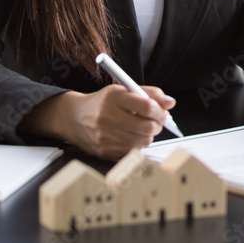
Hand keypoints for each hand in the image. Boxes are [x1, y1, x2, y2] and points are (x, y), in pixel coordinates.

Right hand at [19, 84, 175, 159]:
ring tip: (141, 128)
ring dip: (148, 135)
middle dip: (157, 124)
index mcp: (113, 98)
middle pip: (147, 127)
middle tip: (155, 121)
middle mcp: (107, 117)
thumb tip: (171, 102)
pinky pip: (132, 152)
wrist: (73, 118)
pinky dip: (136, 145)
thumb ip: (149, 93)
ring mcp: (104, 136)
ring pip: (142, 141)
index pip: (147, 106)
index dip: (160, 110)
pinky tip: (129, 136)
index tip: (162, 111)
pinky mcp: (104, 151)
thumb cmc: (102, 103)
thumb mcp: (123, 90)